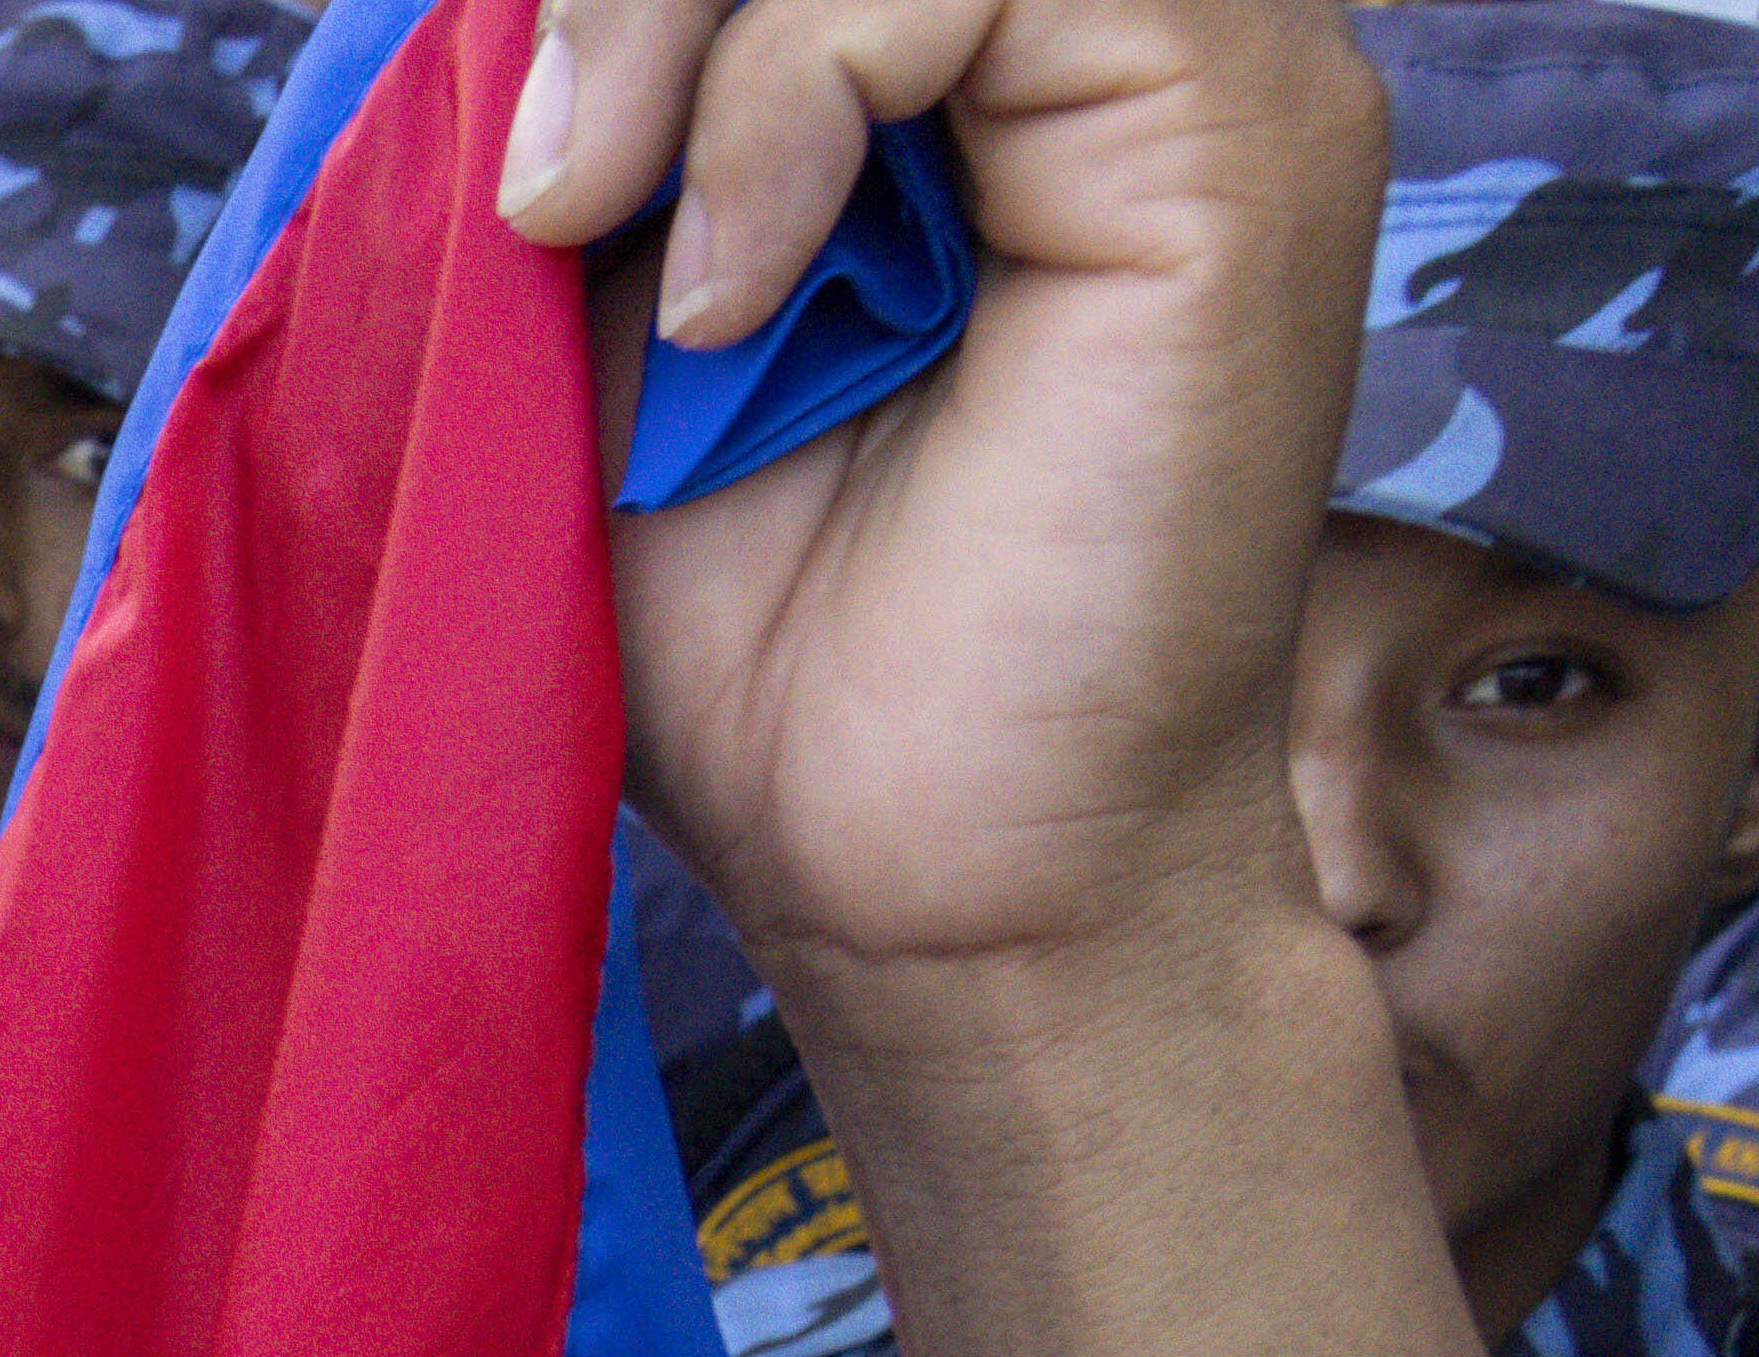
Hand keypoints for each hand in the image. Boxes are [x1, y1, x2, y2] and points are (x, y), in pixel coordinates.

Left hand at [522, 0, 1382, 1029]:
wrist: (923, 870)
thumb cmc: (775, 635)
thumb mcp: (620, 311)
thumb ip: (606, 108)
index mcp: (985, 54)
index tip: (514, 169)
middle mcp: (1114, 27)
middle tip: (541, 195)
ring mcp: (1207, 58)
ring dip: (691, 23)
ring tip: (611, 234)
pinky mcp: (1243, 125)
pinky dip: (794, 96)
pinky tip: (743, 296)